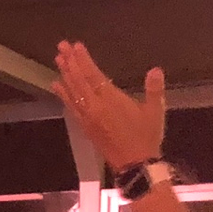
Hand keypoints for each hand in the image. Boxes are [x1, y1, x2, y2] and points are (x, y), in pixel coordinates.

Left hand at [52, 41, 165, 172]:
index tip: (76, 47)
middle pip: (79, 81)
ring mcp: (88, 118)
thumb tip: (155, 69)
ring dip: (65, 75)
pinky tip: (57, 85)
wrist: (134, 164)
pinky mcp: (85, 126)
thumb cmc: (146, 136)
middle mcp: (95, 107)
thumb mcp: (155, 111)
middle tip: (60, 47)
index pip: (93, 76)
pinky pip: (71, 107)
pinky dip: (63, 94)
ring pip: (72, 92)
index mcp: (111, 100)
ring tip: (58, 60)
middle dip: (70, 63)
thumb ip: (154, 89)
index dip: (83, 60)